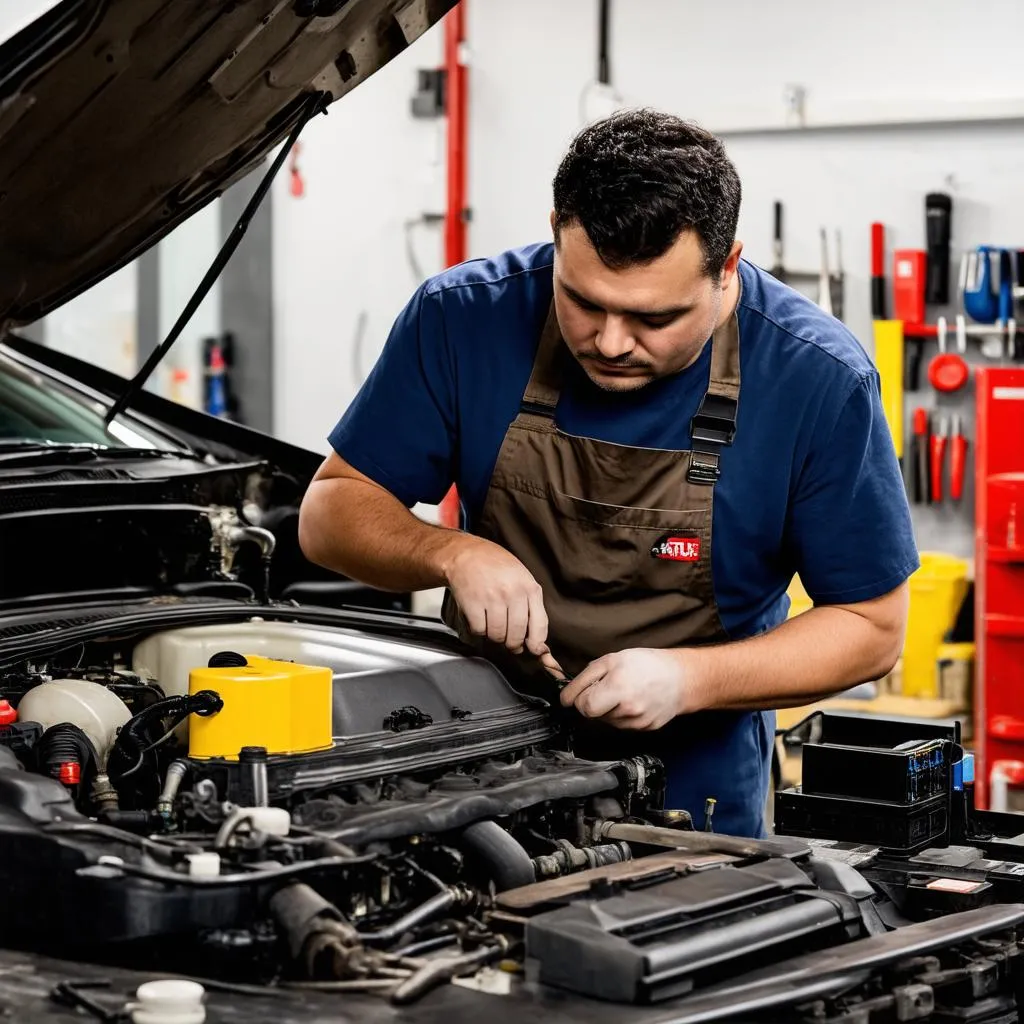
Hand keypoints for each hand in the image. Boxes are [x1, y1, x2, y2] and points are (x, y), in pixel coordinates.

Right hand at [441, 534, 550, 655]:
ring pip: (497, 635)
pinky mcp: (472, 603)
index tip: (534, 650)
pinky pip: (479, 630)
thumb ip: (531, 606)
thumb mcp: (522, 579)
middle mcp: (513, 593)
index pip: (539, 624)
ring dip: (494, 635)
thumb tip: (536, 641)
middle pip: (517, 634)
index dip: (537, 644)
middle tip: (508, 640)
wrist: (467, 553)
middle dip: (512, 643)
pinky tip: (479, 617)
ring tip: (492, 623)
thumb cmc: (497, 568)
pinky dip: (478, 629)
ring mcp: (492, 598)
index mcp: (529, 587)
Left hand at [559, 648, 690, 729]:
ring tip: (623, 691)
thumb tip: (566, 697)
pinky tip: (633, 700)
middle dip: (592, 702)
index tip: (579, 692)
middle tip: (604, 688)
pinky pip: (621, 725)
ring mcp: (637, 722)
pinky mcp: (644, 729)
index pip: (583, 706)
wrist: (680, 678)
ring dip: (608, 708)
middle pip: (593, 715)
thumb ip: (585, 678)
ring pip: (606, 721)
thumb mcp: (611, 660)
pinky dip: (621, 714)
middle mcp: (628, 709)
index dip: (578, 697)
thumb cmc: (645, 664)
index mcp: (618, 688)